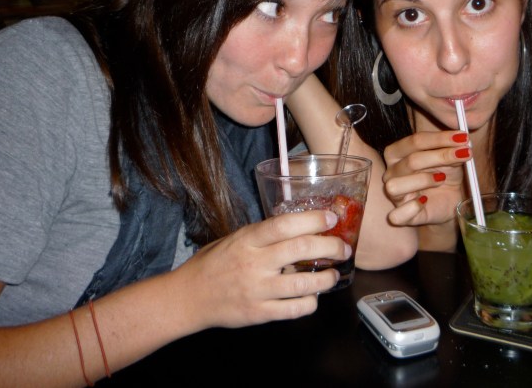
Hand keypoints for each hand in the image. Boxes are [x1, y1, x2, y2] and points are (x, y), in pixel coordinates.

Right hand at [175, 210, 350, 329]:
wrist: (188, 298)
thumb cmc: (212, 264)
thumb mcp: (234, 239)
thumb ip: (263, 235)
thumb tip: (298, 227)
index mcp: (247, 240)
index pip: (284, 225)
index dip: (312, 220)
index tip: (331, 218)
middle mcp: (254, 263)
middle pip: (300, 249)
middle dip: (330, 246)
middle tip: (343, 247)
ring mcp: (257, 290)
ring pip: (303, 284)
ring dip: (326, 278)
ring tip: (334, 274)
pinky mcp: (259, 313)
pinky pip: (293, 310)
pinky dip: (310, 303)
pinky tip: (313, 297)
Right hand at [382, 130, 470, 227]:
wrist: (448, 202)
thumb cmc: (444, 176)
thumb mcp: (450, 158)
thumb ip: (451, 148)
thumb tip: (462, 141)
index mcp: (397, 152)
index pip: (415, 141)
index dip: (439, 139)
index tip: (462, 138)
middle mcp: (391, 172)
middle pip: (411, 161)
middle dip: (441, 156)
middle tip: (464, 154)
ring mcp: (393, 195)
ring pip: (396, 186)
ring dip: (423, 180)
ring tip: (441, 179)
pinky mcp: (400, 216)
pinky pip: (397, 215)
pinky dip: (413, 207)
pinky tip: (425, 201)